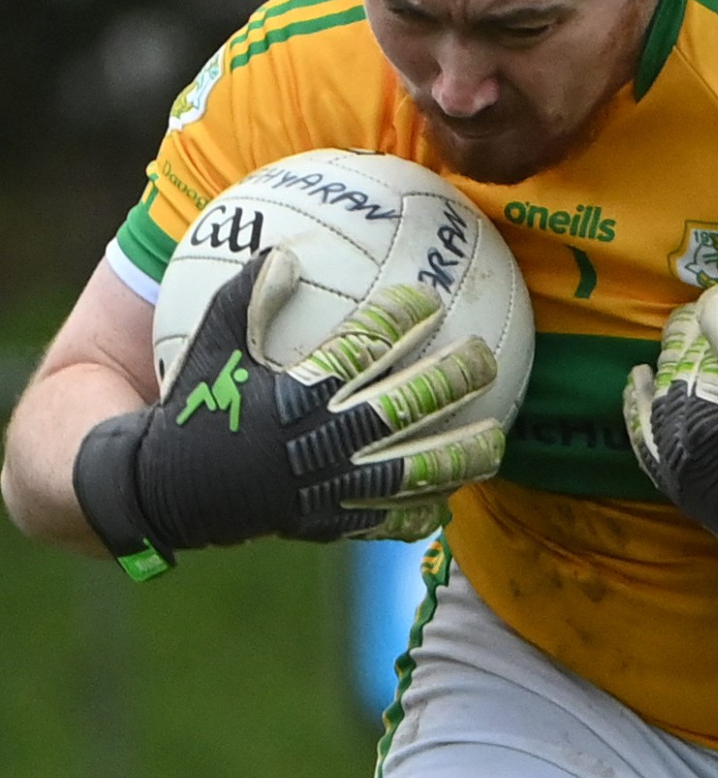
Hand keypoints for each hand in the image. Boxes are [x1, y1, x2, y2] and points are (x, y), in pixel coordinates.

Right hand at [72, 248, 505, 579]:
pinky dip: (419, 513)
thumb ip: (246, 297)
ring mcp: (326, 488)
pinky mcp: (324, 524)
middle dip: (452, 379)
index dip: (399, 318)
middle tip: (485, 357)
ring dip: (459, 456)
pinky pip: (384, 522)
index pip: (361, 348)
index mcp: (295, 394)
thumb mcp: (211, 346)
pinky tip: (449, 500)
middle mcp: (319, 442)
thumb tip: (284, 252)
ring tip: (497, 442)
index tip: (428, 299)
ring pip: (410, 473)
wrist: (159, 492)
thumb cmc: (192, 408)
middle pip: (404, 407)